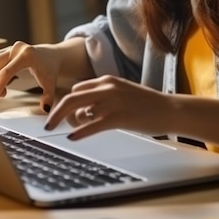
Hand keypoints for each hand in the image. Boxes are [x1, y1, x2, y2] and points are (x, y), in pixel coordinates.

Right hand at [0, 41, 61, 109]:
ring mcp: (11, 48)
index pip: (6, 72)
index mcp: (27, 55)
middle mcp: (17, 49)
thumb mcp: (51, 84)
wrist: (52, 56)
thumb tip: (45, 108)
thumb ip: (48, 97)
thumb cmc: (50, 70)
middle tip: (2, 95)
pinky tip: (6, 81)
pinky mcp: (8, 49)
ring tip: (5, 89)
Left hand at [44, 75, 171, 139]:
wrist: (170, 109)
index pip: (77, 89)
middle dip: (56, 112)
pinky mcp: (118, 117)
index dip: (68, 103)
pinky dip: (79, 132)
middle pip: (70, 98)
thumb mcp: (123, 93)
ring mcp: (112, 102)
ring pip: (78, 111)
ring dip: (70, 123)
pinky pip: (91, 125)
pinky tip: (72, 138)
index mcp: (107, 81)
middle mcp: (106, 88)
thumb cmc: (147, 105)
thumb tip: (85, 111)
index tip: (63, 115)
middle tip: (48, 124)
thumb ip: (104, 97)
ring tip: (72, 132)